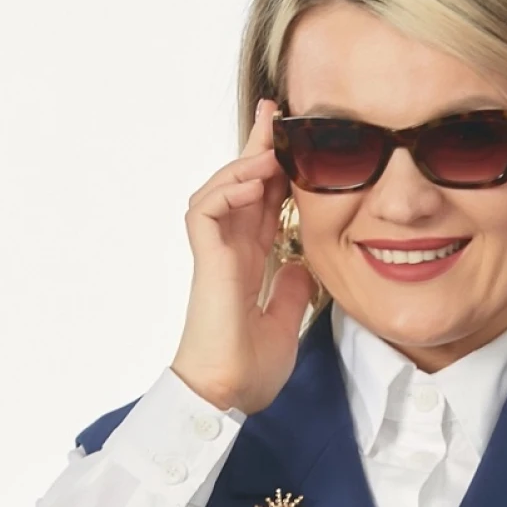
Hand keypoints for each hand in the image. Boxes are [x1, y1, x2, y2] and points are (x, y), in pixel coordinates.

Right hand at [170, 98, 318, 415]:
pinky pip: (206, 209)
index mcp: (247, 264)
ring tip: (270, 144)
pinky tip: (253, 180)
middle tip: (276, 110)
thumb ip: (290, 291)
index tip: (292, 143)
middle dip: (256, 146)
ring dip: (244, 163)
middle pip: (240, 186)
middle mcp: (228, 252)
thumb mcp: (286, 323)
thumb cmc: (249, 371)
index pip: (261, 205)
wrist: (228, 395)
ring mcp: (213, 254)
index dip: (275, 174)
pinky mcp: (204, 261)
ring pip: (219, 189)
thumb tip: (302, 266)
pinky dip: (228, 189)